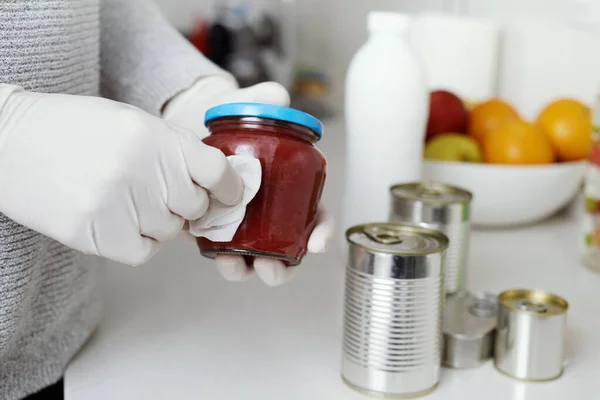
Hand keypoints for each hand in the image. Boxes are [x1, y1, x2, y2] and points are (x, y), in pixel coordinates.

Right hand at [0, 85, 242, 264]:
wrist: (8, 142)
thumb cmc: (75, 129)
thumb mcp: (133, 121)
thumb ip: (176, 149)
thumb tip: (219, 180)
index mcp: (154, 136)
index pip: (217, 172)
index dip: (230, 187)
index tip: (230, 195)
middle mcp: (141, 171)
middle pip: (196, 206)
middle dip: (186, 202)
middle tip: (161, 191)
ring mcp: (118, 206)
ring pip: (170, 231)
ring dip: (159, 221)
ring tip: (125, 198)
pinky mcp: (97, 236)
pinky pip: (145, 251)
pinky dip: (139, 240)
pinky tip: (117, 219)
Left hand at [164, 76, 333, 285]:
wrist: (194, 120)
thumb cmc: (232, 116)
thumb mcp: (250, 103)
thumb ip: (266, 99)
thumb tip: (278, 96)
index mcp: (290, 187)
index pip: (315, 215)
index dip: (321, 231)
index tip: (318, 244)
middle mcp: (269, 210)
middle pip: (285, 246)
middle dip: (282, 266)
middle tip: (273, 267)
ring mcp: (241, 221)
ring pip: (252, 255)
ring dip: (248, 268)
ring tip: (236, 265)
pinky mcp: (212, 225)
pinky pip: (219, 249)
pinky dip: (219, 257)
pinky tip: (215, 255)